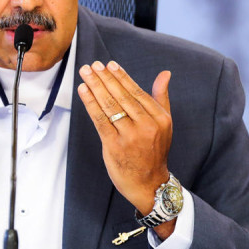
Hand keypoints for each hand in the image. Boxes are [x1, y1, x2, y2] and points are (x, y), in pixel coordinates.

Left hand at [77, 61, 173, 235]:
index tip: (109, 65)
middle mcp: (146, 126)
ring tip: (85, 73)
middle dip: (105, 78)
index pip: (137, 92)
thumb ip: (161, 97)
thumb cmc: (154, 151)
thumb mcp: (164, 124)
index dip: (121, 77)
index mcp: (160, 118)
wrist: (149, 184)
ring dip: (95, 87)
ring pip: (110, 106)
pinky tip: (83, 91)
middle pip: (121, 96)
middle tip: (93, 65)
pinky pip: (100, 120)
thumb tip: (165, 74)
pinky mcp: (114, 146)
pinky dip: (90, 103)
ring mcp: (130, 136)